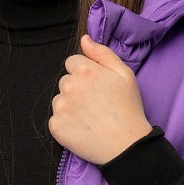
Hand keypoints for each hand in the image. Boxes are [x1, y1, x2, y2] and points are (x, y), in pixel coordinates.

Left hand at [48, 34, 152, 164]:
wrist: (126, 145)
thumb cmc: (128, 108)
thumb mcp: (124, 74)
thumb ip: (102, 53)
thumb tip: (84, 39)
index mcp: (84, 70)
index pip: (73, 63)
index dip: (86, 74)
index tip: (98, 87)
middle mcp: (69, 86)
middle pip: (65, 81)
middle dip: (77, 89)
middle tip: (96, 104)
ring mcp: (60, 107)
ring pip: (60, 100)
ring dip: (70, 106)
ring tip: (90, 117)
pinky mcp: (55, 126)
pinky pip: (56, 119)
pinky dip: (66, 124)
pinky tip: (82, 128)